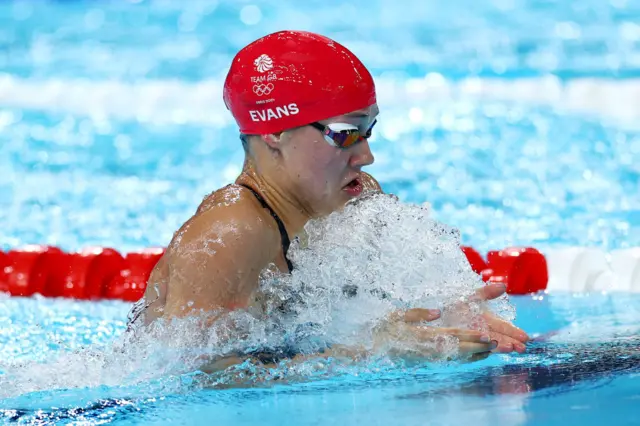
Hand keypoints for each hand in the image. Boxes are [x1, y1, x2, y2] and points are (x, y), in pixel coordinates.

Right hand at [374, 308, 496, 361]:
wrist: (370, 348)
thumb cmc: (383, 328)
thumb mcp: (396, 315)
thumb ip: (417, 313)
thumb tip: (437, 312)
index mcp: (422, 335)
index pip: (450, 335)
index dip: (469, 335)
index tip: (485, 334)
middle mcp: (428, 348)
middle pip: (457, 347)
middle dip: (477, 346)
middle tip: (496, 343)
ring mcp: (427, 357)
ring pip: (455, 356)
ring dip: (473, 354)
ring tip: (491, 350)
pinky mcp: (426, 360)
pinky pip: (449, 360)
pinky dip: (463, 359)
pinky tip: (474, 356)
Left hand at [448, 282, 529, 353]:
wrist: (437, 311)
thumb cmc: (456, 303)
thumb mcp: (472, 297)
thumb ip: (487, 292)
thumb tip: (504, 286)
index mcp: (488, 320)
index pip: (504, 327)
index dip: (514, 332)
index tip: (525, 338)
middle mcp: (484, 331)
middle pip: (500, 338)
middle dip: (511, 342)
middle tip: (521, 348)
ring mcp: (474, 339)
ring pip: (490, 344)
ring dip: (500, 347)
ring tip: (510, 349)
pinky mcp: (464, 345)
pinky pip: (474, 350)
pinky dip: (481, 351)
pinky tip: (488, 352)